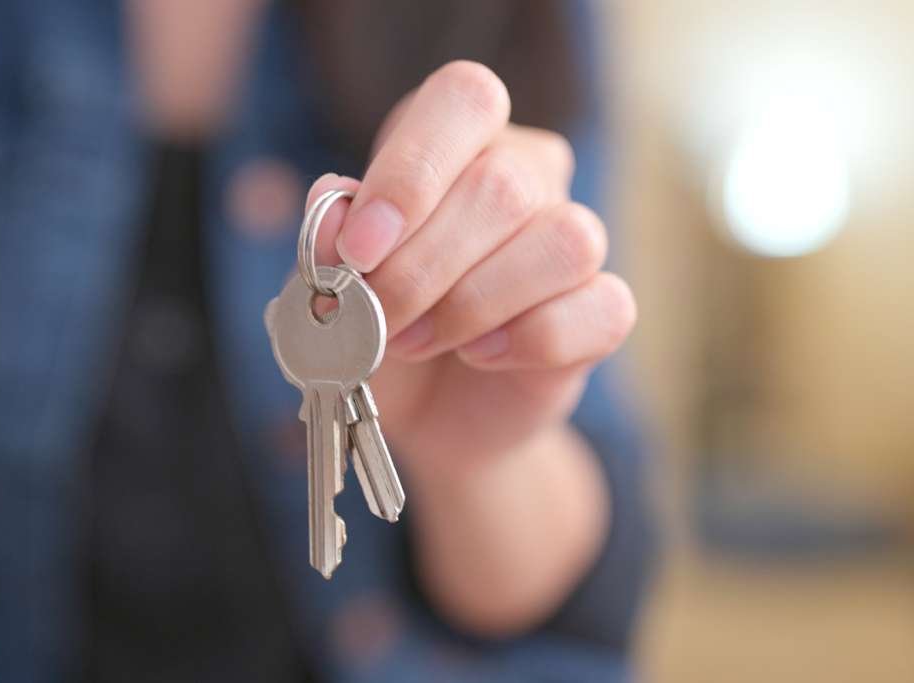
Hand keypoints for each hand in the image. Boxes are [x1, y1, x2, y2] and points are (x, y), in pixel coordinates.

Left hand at [306, 61, 635, 478]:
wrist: (423, 406)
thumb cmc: (377, 326)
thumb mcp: (331, 285)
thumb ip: (326, 239)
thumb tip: (334, 200)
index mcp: (458, 140)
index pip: (465, 99)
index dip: (411, 171)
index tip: (360, 248)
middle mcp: (528, 173)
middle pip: (503, 186)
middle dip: (421, 269)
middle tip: (377, 319)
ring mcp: (574, 239)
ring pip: (564, 240)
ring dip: (472, 305)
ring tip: (417, 340)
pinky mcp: (603, 308)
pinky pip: (603, 307)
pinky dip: (531, 340)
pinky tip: (481, 356)